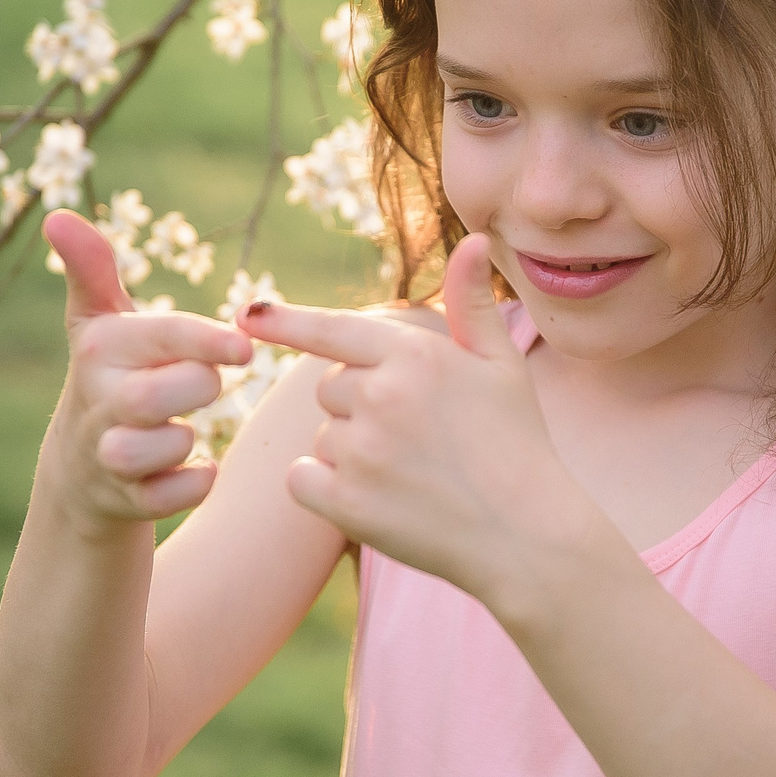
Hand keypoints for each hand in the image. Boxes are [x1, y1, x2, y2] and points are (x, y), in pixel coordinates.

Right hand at [41, 208, 253, 527]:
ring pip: (152, 449)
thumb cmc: (112, 375)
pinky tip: (201, 469)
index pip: (158, 336)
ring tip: (189, 428)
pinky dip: (192, 485)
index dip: (205, 340)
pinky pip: (168, 498)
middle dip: (196, 387)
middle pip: (153, 396)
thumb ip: (91, 269)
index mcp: (100, 349)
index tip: (246, 346)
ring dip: (185, 440)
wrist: (81, 466)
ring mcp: (108, 454)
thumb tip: (57, 215)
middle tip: (208, 382)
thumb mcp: (99, 321)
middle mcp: (98, 401)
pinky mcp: (126, 501)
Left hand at [240, 234, 589, 604]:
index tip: (246, 313)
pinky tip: (374, 500)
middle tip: (416, 436)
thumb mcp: (502, 365)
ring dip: (349, 452)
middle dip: (358, 406)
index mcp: (414, 355)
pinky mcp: (347, 502)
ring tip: (410, 473)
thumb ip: (472, 303)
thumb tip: (476, 240)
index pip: (332, 329)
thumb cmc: (518, 443)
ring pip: (321, 437)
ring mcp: (362, 451)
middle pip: (328, 389)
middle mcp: (381, 396)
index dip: (286, 321)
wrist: (528, 536)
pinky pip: (302, 480)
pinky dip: (323, 489)